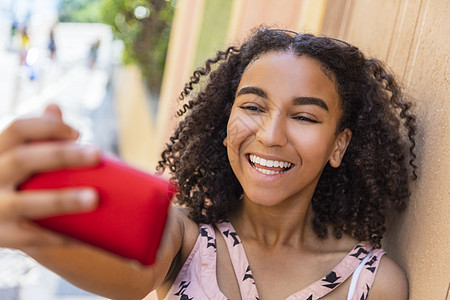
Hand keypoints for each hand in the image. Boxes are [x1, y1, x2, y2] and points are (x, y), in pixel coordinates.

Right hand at [0, 105, 100, 249]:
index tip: (78, 133)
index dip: (47, 127)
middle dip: (61, 155)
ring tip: (94, 198)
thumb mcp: (10, 156)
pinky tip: (81, 236)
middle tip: (97, 154)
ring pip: (26, 203)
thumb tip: (54, 107)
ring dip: (62, 200)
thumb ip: (32, 136)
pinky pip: (29, 238)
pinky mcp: (0, 237)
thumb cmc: (6, 180)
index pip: (17, 129)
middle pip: (23, 160)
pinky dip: (57, 236)